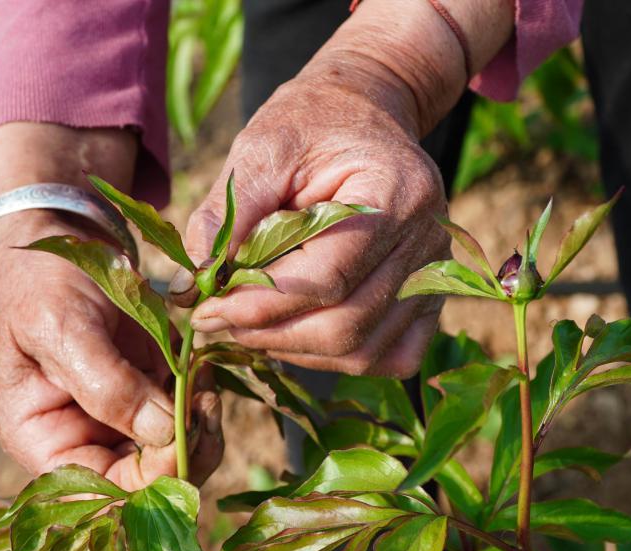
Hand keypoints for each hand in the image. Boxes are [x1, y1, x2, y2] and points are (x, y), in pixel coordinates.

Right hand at [0, 123, 221, 489]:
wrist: (60, 234)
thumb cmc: (40, 279)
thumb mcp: (60, 325)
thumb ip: (105, 383)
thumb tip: (162, 433)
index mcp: (42, 439)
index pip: (98, 494)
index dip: (146, 481)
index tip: (181, 437)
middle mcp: (81, 441)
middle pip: (145, 484)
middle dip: (184, 451)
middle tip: (205, 403)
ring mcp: (119, 420)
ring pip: (174, 455)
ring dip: (199, 424)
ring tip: (202, 378)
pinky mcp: (148, 394)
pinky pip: (185, 417)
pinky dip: (201, 397)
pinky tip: (200, 366)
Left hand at [178, 0, 512, 376]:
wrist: (360, 112)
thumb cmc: (309, 126)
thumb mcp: (259, 149)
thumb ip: (228, 214)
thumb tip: (195, 283)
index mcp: (395, 192)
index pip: (328, 278)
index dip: (260, 305)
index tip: (205, 310)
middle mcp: (428, 239)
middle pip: (348, 325)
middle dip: (271, 335)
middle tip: (218, 322)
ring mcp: (435, 273)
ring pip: (365, 350)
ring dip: (297, 351)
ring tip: (249, 325)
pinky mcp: (429, 296)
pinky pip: (392, 355)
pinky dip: (339, 358)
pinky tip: (298, 333)